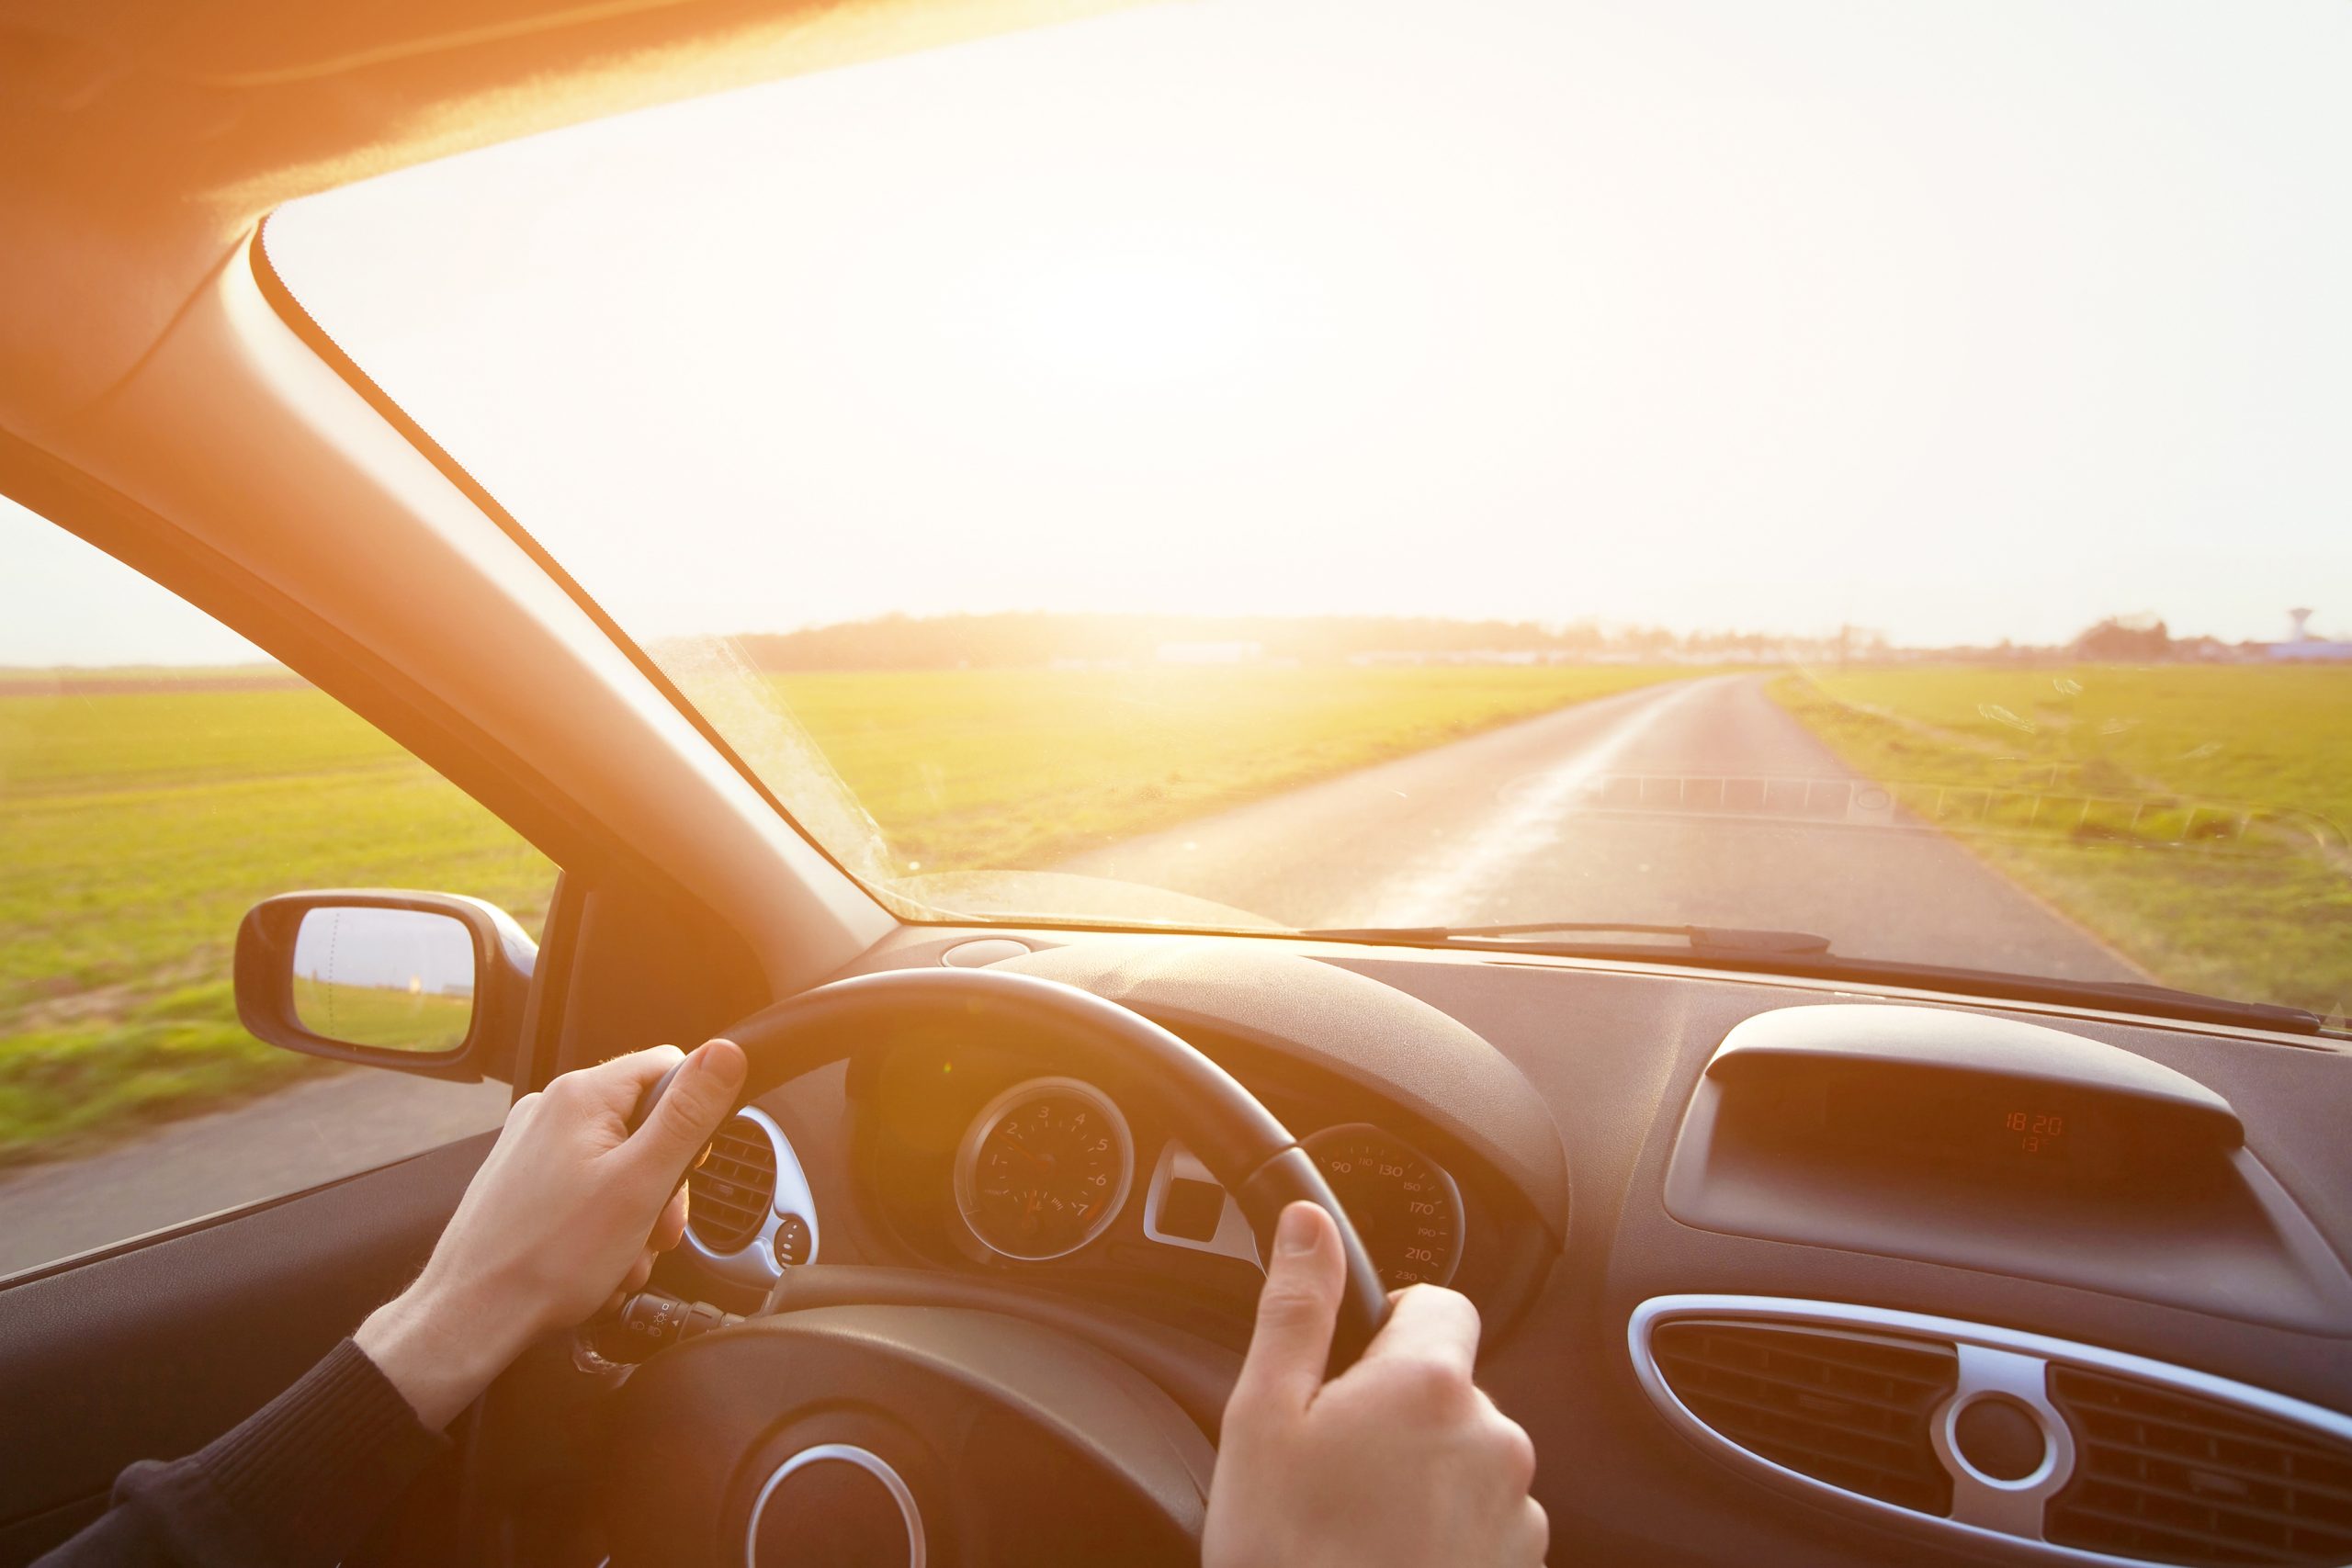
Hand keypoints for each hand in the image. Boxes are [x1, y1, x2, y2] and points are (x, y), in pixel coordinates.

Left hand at [356, 1038, 746, 1426]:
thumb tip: (726, 1054)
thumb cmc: (546, 1260)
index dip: (693, 1120)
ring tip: (619, 1258)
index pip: (669, 1069)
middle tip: (656, 1232)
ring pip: (617, 1164)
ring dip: (634, 1215)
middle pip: (644, 1124)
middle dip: (663, 1185)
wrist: (470, 1318)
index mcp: (581, 1096)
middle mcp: (550, 1110)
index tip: (689, 1170)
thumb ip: (688, 1115)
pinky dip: (601, 1225)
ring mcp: (531, 1146)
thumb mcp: (641, 1184)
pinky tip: (595, 1262)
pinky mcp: (521, 1182)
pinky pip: (585, 1190)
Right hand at [1203, 1202, 1545, 1567]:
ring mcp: (1516, 1510)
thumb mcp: (1262, 1420)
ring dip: (1425, 1474)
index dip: (1389, 1326)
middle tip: (1332, 1465)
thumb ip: (1297, 1309)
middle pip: (1451, 1386)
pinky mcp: (1520, 1567)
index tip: (1349, 1369)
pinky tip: (1389, 1558)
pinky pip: (1486, 1521)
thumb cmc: (1287, 1558)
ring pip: (1469, 1457)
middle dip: (1399, 1410)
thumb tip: (1309, 1226)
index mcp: (1429, 1384)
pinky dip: (1445, 1532)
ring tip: (1356, 1524)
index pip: (1441, 1302)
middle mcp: (1493, 1438)